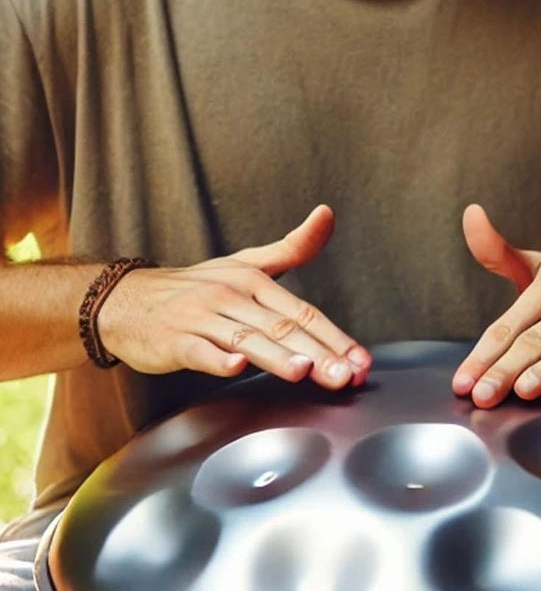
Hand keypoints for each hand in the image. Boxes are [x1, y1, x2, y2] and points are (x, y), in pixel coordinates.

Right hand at [98, 205, 371, 387]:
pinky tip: (235, 367)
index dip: (334, 337)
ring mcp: (202, 317)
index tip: (360, 360)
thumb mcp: (246, 263)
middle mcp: (231, 296)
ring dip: (276, 355)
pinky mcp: (175, 341)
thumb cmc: (197, 288)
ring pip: (245, 339)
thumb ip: (292, 248)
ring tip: (303, 370)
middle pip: (281, 327)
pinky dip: (217, 359)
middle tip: (345, 375)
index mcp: (253, 280)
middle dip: (318, 353)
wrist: (128, 300)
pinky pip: (199, 351)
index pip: (302, 312)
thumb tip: (328, 215)